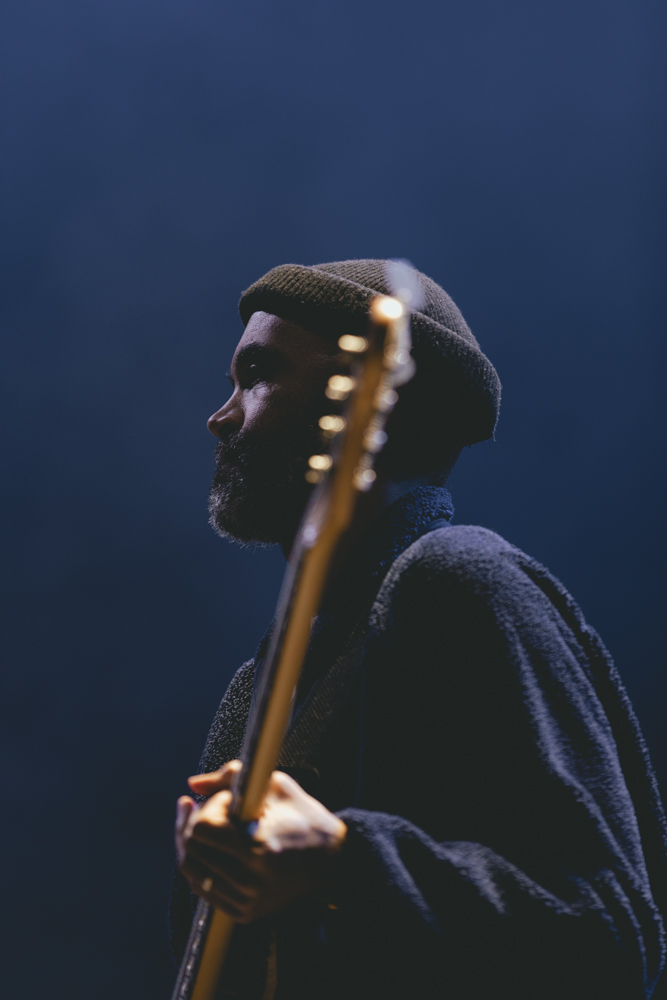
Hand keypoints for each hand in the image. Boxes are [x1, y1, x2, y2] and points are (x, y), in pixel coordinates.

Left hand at [175, 761, 346, 922]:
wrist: (335, 863)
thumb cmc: (305, 817)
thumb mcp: (275, 786)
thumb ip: (231, 777)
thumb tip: (192, 783)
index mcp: (258, 847)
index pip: (201, 830)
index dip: (207, 808)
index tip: (226, 800)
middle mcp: (250, 880)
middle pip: (191, 851)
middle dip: (190, 824)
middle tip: (199, 808)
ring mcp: (247, 900)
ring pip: (193, 873)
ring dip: (191, 846)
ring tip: (201, 825)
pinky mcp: (245, 913)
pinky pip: (205, 891)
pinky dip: (201, 868)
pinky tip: (209, 849)